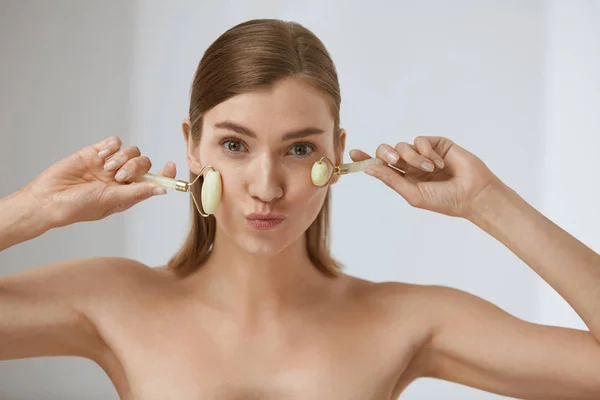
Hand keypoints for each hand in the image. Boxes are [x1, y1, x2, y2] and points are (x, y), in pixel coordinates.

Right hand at [23, 136, 176, 227]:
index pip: (155, 180)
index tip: (172, 165)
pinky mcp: (95, 152)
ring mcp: (109, 165)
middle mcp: (121, 178)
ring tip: (105, 169)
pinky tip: (100, 156)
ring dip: (121, 158)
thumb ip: (138, 192)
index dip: (166, 173)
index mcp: (129, 192)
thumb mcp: (113, 200)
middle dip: (135, 167)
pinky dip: (111, 146)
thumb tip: (162, 190)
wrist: (49, 198)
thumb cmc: (79, 206)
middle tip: (118, 177)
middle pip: (144, 163)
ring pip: (131, 150)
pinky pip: (114, 141)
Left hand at [350, 136, 499, 218]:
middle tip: (393, 159)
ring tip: (431, 169)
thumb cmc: (444, 200)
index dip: (366, 159)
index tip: (352, 153)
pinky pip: (420, 139)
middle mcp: (410, 165)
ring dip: (414, 157)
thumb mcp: (413, 193)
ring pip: (403, 145)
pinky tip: (439, 162)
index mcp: (403, 179)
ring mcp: (423, 154)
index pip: (380, 166)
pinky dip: (426, 151)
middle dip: (386, 153)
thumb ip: (391, 179)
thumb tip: (369, 169)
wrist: (473, 194)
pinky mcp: (436, 144)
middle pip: (387, 151)